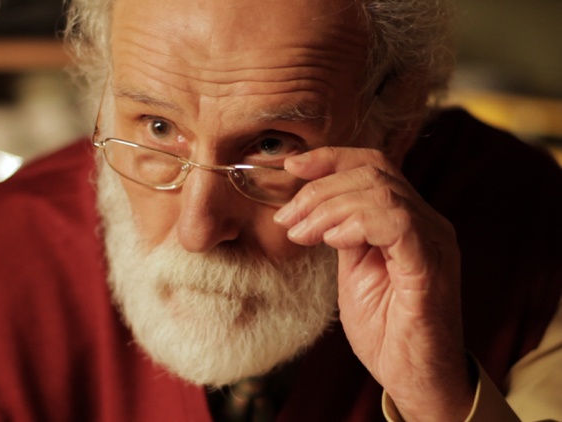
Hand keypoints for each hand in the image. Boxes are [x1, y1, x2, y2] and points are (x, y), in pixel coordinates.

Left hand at [274, 147, 473, 420]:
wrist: (412, 378)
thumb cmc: (385, 328)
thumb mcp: (354, 270)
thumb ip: (344, 233)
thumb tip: (314, 207)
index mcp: (407, 219)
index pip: (373, 165)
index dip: (330, 159)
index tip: (290, 166)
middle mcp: (427, 222)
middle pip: (373, 171)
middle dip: (318, 189)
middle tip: (285, 218)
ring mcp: (433, 241)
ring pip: (381, 191)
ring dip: (328, 208)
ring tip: (301, 234)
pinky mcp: (430, 266)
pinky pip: (397, 223)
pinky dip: (356, 223)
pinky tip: (333, 241)